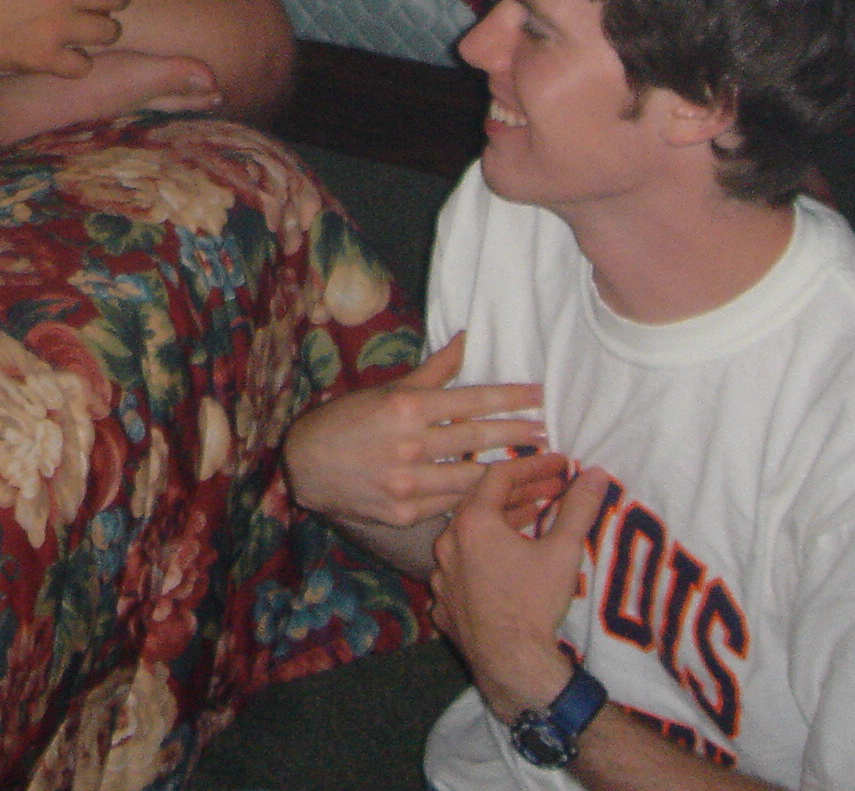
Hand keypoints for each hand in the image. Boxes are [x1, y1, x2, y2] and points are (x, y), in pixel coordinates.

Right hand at [285, 332, 548, 532]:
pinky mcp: (405, 513)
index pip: (472, 400)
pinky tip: (498, 494)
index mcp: (406, 408)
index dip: (511, 397)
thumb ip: (433, 371)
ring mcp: (408, 483)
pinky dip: (476, 499)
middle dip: (519, 434)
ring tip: (534, 464)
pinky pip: (451, 505)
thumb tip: (466, 340)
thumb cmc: (347, 420)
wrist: (306, 465)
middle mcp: (410, 445)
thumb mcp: (387, 390)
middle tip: (548, 431)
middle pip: (479, 438)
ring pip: (473, 478)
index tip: (540, 395)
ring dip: (508, 471)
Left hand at [432, 455, 612, 720]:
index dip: (532, 465)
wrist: (512, 663)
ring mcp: (441, 574)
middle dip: (519, 492)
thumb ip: (578, 508)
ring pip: (469, 535)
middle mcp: (447, 543)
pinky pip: (462, 567)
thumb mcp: (563, 551)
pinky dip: (485, 556)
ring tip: (534, 517)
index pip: (499, 476)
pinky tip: (507, 558)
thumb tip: (594, 474)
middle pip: (481, 503)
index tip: (559, 462)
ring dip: (501, 522)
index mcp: (472, 523)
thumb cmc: (535, 603)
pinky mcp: (443, 602)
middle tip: (552, 487)